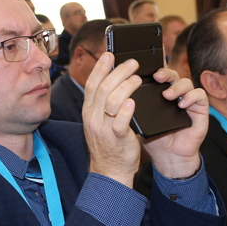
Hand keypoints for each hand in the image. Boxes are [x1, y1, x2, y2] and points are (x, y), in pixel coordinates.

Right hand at [82, 53, 142, 186]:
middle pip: (104, 88)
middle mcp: (93, 118)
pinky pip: (120, 123)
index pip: (92, 84)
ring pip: (112, 101)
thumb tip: (114, 81)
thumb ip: (103, 103)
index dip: (100, 67)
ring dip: (126, 86)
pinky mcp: (117, 139)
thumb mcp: (99, 120)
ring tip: (138, 79)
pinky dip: (127, 110)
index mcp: (89, 111)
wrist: (109, 171)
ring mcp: (104, 129)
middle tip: (133, 63)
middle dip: (119, 72)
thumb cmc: (109, 144)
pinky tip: (134, 101)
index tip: (109, 54)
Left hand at [141, 68, 207, 178]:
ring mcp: (188, 100)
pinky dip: (192, 97)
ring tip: (167, 95)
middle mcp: (174, 94)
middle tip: (157, 76)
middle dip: (165, 73)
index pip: (156, 76)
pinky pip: (200, 96)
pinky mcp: (200, 109)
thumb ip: (133, 106)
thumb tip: (121, 92)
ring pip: (186, 82)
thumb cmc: (154, 138)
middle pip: (172, 75)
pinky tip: (182, 105)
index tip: (142, 72)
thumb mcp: (140, 121)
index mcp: (158, 94)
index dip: (151, 71)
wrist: (168, 156)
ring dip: (177, 86)